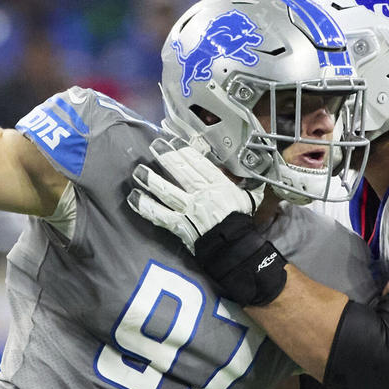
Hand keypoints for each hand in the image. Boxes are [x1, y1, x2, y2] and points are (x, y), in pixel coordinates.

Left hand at [127, 138, 262, 252]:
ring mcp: (188, 209)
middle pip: (180, 171)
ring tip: (138, 171)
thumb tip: (255, 177)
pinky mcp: (179, 225)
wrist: (235, 247)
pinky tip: (133, 198)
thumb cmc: (242, 222)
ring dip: (150, 180)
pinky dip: (145, 207)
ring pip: (166, 191)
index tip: (173, 140)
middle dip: (166, 157)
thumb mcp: (249, 198)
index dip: (184, 150)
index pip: (198, 162)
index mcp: (218, 184)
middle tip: (154, 145)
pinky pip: (159, 214)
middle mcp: (201, 193)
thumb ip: (248, 185)